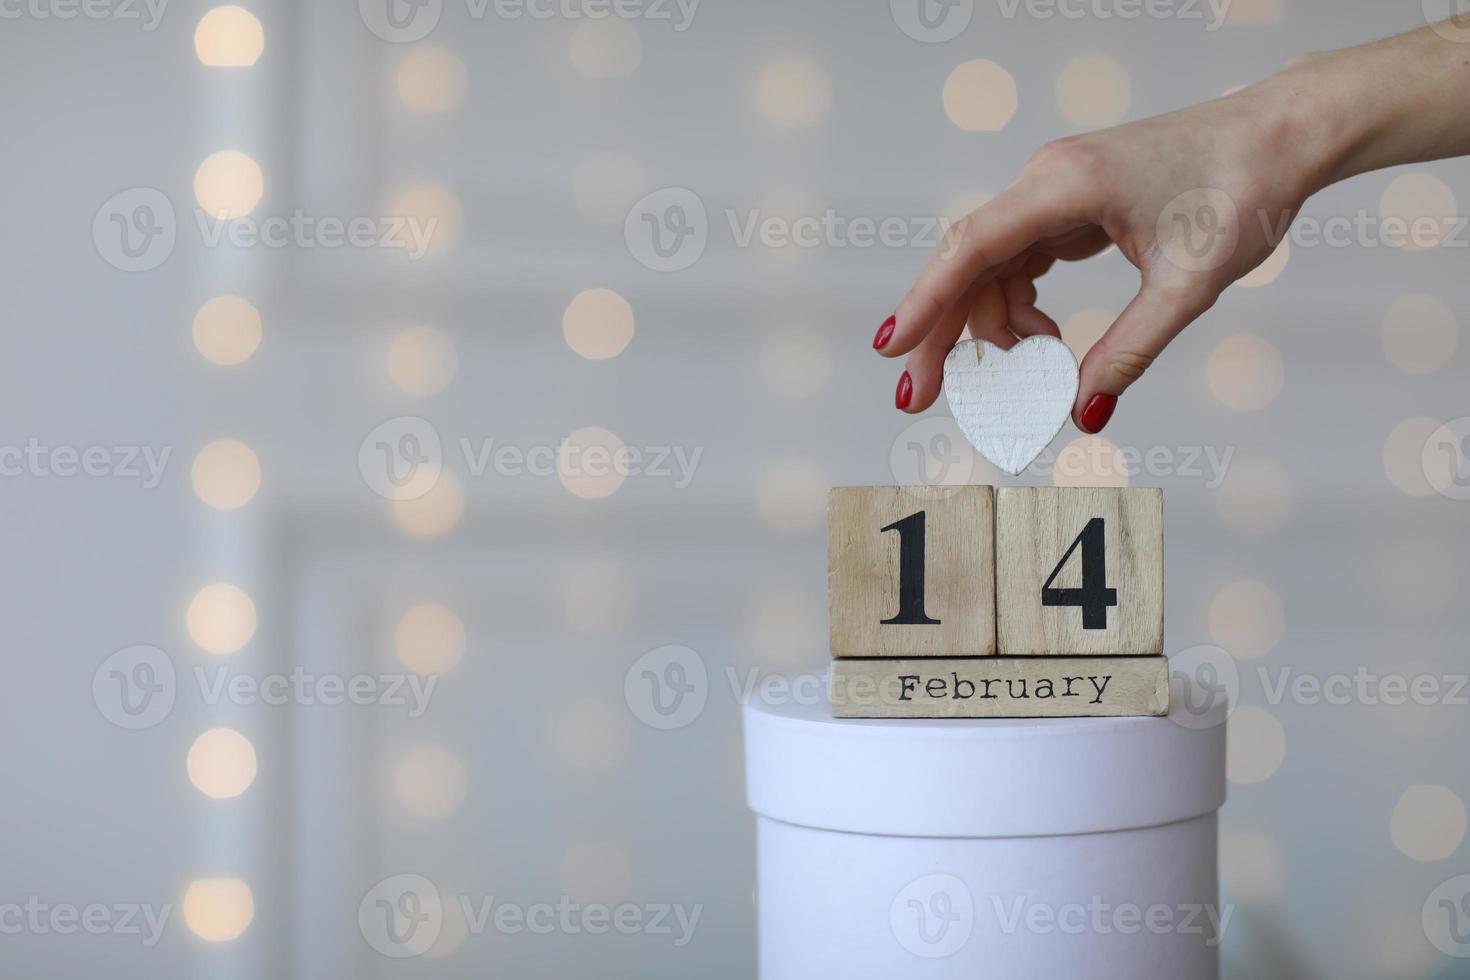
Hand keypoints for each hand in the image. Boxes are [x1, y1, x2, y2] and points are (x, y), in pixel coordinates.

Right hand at [875, 82, 1321, 431]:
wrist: (1280, 138)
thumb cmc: (1243, 189)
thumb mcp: (1190, 284)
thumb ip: (1130, 350)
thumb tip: (1083, 412)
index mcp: (1067, 183)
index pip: (973, 246)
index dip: (927, 301)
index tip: (893, 349)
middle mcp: (1047, 180)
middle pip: (968, 263)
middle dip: (943, 333)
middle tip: (920, 398)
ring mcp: (1054, 191)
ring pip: (990, 268)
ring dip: (996, 326)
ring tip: (1036, 367)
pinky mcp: (1069, 204)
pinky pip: (1018, 262)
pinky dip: (1020, 307)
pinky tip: (1045, 337)